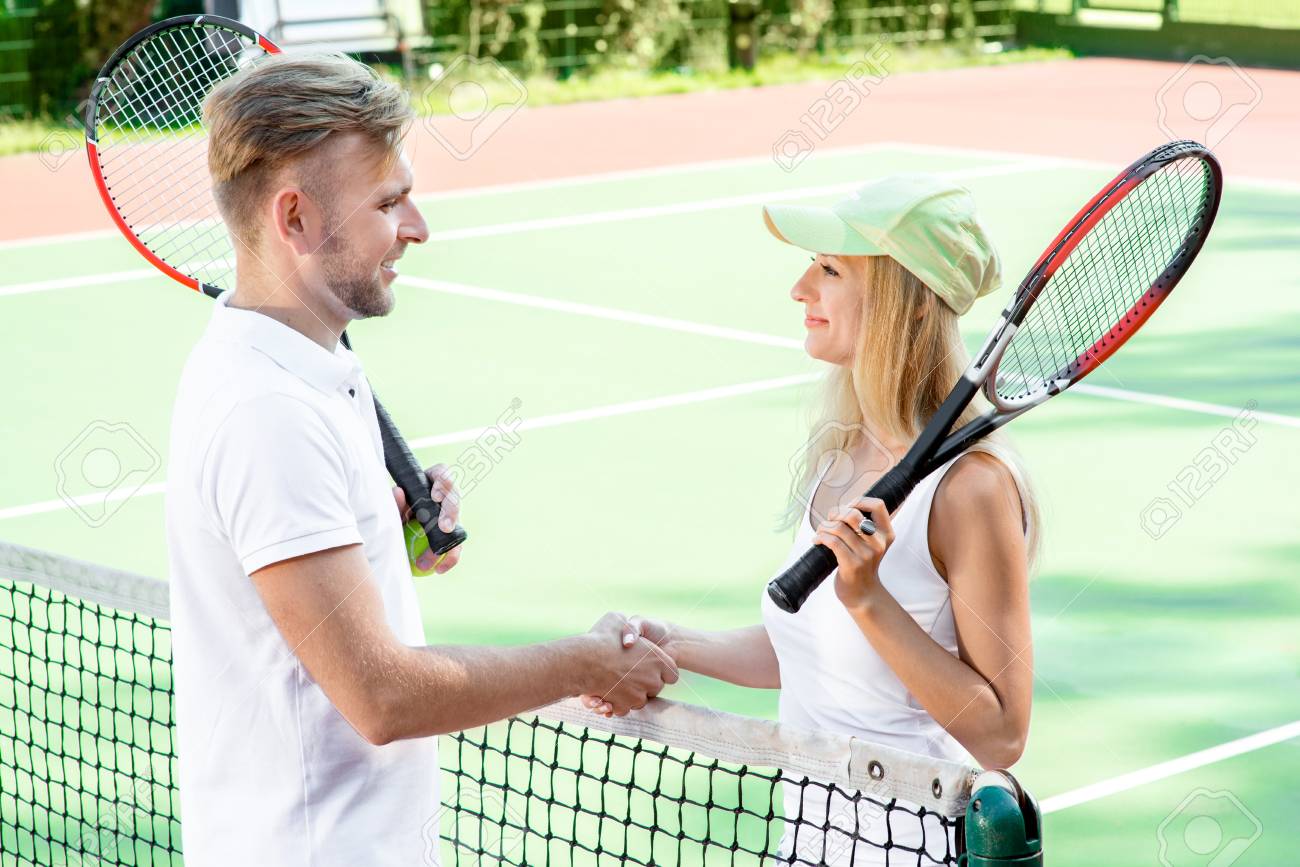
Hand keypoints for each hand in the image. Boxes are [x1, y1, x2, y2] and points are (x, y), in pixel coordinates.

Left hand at [392, 463, 461, 573]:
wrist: (397, 527)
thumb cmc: (395, 510)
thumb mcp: (394, 507)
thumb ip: (396, 501)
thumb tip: (398, 491)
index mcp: (432, 481)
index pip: (443, 475)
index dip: (443, 484)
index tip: (435, 497)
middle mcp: (446, 497)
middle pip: (455, 499)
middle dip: (452, 513)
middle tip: (445, 527)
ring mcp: (451, 516)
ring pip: (458, 525)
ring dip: (450, 542)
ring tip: (436, 558)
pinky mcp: (452, 534)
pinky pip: (456, 546)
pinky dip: (449, 558)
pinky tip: (440, 569)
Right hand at [579, 612, 678, 717]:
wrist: (583, 661)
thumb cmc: (600, 639)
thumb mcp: (616, 620)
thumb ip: (628, 626)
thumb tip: (627, 629)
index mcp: (657, 659)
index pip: (672, 674)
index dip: (662, 671)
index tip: (651, 667)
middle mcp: (652, 680)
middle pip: (656, 688)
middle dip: (645, 683)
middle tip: (629, 673)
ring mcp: (638, 696)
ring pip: (639, 700)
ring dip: (630, 694)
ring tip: (615, 681)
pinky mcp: (623, 706)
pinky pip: (623, 708)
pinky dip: (616, 703)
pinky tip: (606, 693)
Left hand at [812, 496, 894, 610]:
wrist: (863, 594)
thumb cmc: (862, 565)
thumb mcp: (872, 544)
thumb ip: (863, 526)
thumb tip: (841, 507)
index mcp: (886, 534)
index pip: (878, 505)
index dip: (859, 501)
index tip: (847, 507)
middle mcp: (878, 543)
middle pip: (853, 514)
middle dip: (835, 513)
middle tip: (829, 520)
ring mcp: (865, 554)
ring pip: (838, 527)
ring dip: (824, 526)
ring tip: (821, 532)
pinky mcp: (851, 564)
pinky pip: (832, 541)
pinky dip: (820, 537)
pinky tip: (817, 540)